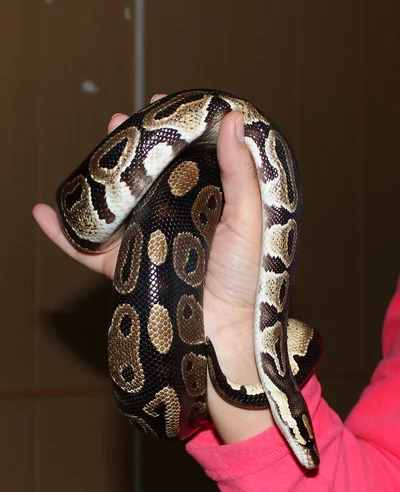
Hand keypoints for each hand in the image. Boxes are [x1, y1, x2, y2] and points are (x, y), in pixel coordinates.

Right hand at [32, 94, 273, 443]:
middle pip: (145, 177)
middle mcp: (173, 217)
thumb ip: (240, 173)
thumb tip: (232, 119)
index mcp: (205, 202)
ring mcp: (146, 242)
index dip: (173, 131)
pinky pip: (89, 250)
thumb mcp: (249, 220)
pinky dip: (64, 235)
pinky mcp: (125, 269)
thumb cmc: (244, 277)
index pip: (185, 157)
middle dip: (129, 150)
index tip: (162, 103)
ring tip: (90, 157)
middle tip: (116, 122)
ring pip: (116, 207)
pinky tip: (44, 213)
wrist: (224, 331)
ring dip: (98, 182)